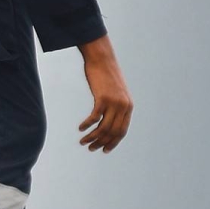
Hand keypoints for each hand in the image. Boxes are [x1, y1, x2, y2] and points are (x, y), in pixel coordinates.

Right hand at [76, 35, 132, 152]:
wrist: (102, 59)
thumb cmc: (106, 75)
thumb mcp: (115, 92)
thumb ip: (115, 105)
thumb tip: (109, 118)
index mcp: (128, 107)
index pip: (122, 131)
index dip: (113, 142)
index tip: (104, 149)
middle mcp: (123, 107)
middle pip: (113, 132)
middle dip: (101, 142)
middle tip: (91, 148)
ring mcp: (114, 103)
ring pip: (103, 127)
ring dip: (92, 137)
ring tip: (83, 142)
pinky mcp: (103, 98)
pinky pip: (94, 117)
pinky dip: (87, 125)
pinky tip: (81, 128)